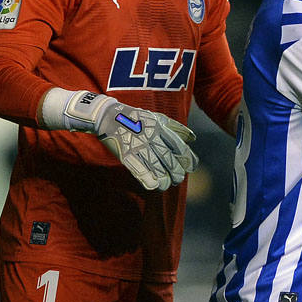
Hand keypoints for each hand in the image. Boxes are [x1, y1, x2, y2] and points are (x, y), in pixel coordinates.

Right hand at [61, 91, 197, 190]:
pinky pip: (139, 170)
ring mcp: (138, 146)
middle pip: (169, 159)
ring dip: (165, 179)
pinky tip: (155, 186)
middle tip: (178, 178)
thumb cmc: (136, 118)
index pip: (179, 146)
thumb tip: (193, 138)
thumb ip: (176, 128)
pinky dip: (148, 180)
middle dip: (176, 172)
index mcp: (160, 128)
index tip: (191, 167)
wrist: (109, 115)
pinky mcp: (126, 155)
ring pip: (156, 167)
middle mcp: (151, 137)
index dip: (188, 159)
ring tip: (168, 184)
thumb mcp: (158, 118)